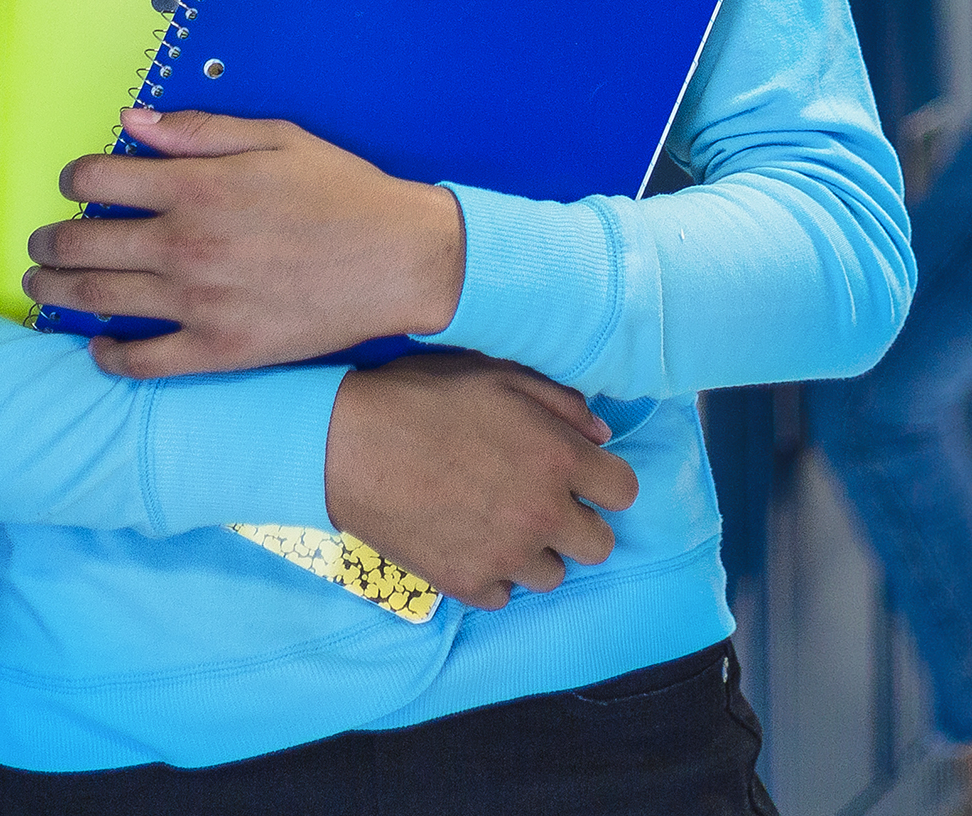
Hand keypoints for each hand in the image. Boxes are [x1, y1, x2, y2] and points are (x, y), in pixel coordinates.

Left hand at [30, 107, 465, 375]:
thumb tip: (132, 122)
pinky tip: (99, 348)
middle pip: (82, 245)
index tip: (75, 185)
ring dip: (57, 293)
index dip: (75, 179)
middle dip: (49, 242)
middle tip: (41, 244)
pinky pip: (143, 361)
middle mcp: (185, 245)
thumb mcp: (277, 138)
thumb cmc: (342, 191)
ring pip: (98, 300)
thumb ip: (198, 131)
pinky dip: (109, 356)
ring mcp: (198, 302)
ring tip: (43, 287)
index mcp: (197, 186)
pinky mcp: (218, 349)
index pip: (98, 180)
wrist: (400, 259)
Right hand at [325, 354, 640, 609]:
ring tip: (501, 523)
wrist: (348, 446)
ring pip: (552, 576)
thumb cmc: (424, 398)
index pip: (624, 491)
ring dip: (536, 552)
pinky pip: (503, 595)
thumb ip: (560, 402)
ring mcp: (504, 555)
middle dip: (579, 524)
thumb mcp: (498, 375)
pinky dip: (492, 574)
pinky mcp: (466, 583)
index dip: (605, 481)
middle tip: (544, 504)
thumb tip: (601, 433)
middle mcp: (541, 513)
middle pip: (599, 545)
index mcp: (557, 458)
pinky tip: (469, 542)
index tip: (582, 476)